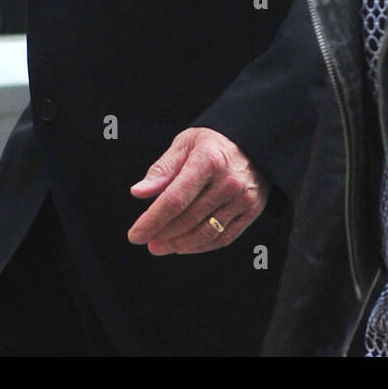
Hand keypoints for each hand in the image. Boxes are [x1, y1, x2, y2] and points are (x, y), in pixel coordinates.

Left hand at [128, 128, 269, 255]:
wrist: (253, 142)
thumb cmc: (212, 143)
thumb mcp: (185, 144)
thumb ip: (162, 170)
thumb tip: (139, 192)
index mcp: (208, 160)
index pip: (175, 199)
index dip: (152, 220)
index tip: (135, 234)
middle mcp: (228, 181)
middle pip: (188, 219)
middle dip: (162, 234)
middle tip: (146, 241)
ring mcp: (243, 198)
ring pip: (205, 233)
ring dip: (178, 244)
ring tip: (159, 246)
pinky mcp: (252, 211)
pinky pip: (223, 238)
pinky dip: (200, 246)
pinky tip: (183, 245)